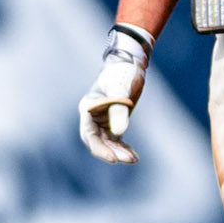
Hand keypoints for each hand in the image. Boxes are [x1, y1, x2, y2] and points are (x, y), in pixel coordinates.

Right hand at [79, 25, 152, 163]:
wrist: (131, 63)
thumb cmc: (123, 73)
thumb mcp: (121, 89)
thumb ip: (119, 110)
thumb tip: (119, 131)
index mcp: (89, 107)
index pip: (89, 134)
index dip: (100, 148)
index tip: (113, 159)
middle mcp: (92, 116)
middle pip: (97, 142)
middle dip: (111, 152)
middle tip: (128, 160)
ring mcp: (103, 120)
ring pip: (107, 143)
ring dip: (119, 151)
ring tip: (133, 159)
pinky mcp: (114, 122)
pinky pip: (116, 140)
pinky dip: (123, 148)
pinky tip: (134, 156)